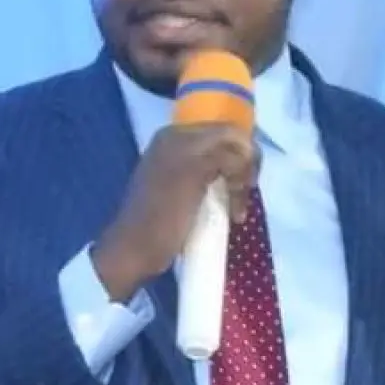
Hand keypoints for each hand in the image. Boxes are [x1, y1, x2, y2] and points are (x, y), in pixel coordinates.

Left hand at [92, 123, 257, 301]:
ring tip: (237, 212)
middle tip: (243, 197)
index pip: (229, 131)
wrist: (135, 252)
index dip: (247, 153)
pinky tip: (230, 212)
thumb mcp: (194, 177)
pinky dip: (226, 193)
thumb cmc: (163, 217)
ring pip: (225, 164)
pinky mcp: (183, 185)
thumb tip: (249, 153)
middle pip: (229, 146)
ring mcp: (180, 164)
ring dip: (237, 186)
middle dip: (243, 170)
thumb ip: (223, 156)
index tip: (249, 184)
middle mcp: (179, 143)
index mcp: (179, 135)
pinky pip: (215, 178)